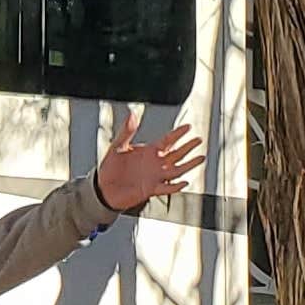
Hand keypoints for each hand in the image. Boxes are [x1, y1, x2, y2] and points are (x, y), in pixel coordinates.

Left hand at [91, 110, 205, 214]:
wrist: (103, 189)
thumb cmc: (110, 168)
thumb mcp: (117, 146)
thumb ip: (126, 131)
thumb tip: (132, 115)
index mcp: (149, 151)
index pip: (167, 140)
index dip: (178, 133)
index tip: (188, 126)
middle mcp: (155, 164)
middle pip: (177, 154)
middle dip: (188, 146)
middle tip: (198, 139)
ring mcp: (155, 177)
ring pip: (177, 170)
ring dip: (189, 164)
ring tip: (201, 158)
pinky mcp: (151, 189)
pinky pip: (166, 188)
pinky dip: (175, 186)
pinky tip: (184, 182)